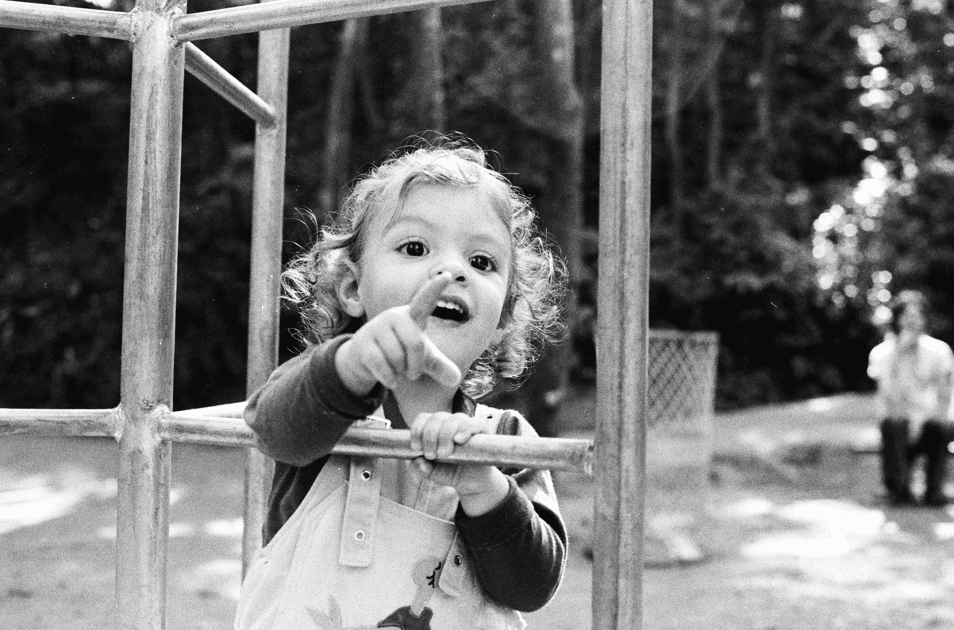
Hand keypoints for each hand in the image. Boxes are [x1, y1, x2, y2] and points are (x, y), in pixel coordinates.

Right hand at [335, 273, 462, 394]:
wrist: (364, 360)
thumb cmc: (399, 354)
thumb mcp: (421, 360)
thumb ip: (439, 366)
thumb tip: (456, 379)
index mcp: (411, 317)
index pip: (425, 301)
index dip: (435, 288)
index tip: (447, 275)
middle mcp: (394, 317)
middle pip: (415, 343)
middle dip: (416, 366)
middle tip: (412, 373)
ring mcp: (376, 328)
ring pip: (397, 357)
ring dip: (400, 373)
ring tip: (396, 371)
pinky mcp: (363, 343)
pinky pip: (382, 365)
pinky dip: (389, 378)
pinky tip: (390, 379)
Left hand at [410, 411, 509, 514]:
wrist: (473, 483)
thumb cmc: (450, 473)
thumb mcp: (432, 474)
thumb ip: (421, 470)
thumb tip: (419, 463)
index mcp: (435, 428)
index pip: (423, 418)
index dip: (417, 430)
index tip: (417, 448)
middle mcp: (451, 423)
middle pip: (438, 417)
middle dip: (430, 436)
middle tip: (431, 455)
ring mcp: (467, 425)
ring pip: (455, 419)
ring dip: (445, 435)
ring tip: (445, 453)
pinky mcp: (483, 431)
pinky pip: (475, 423)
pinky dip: (466, 429)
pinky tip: (458, 440)